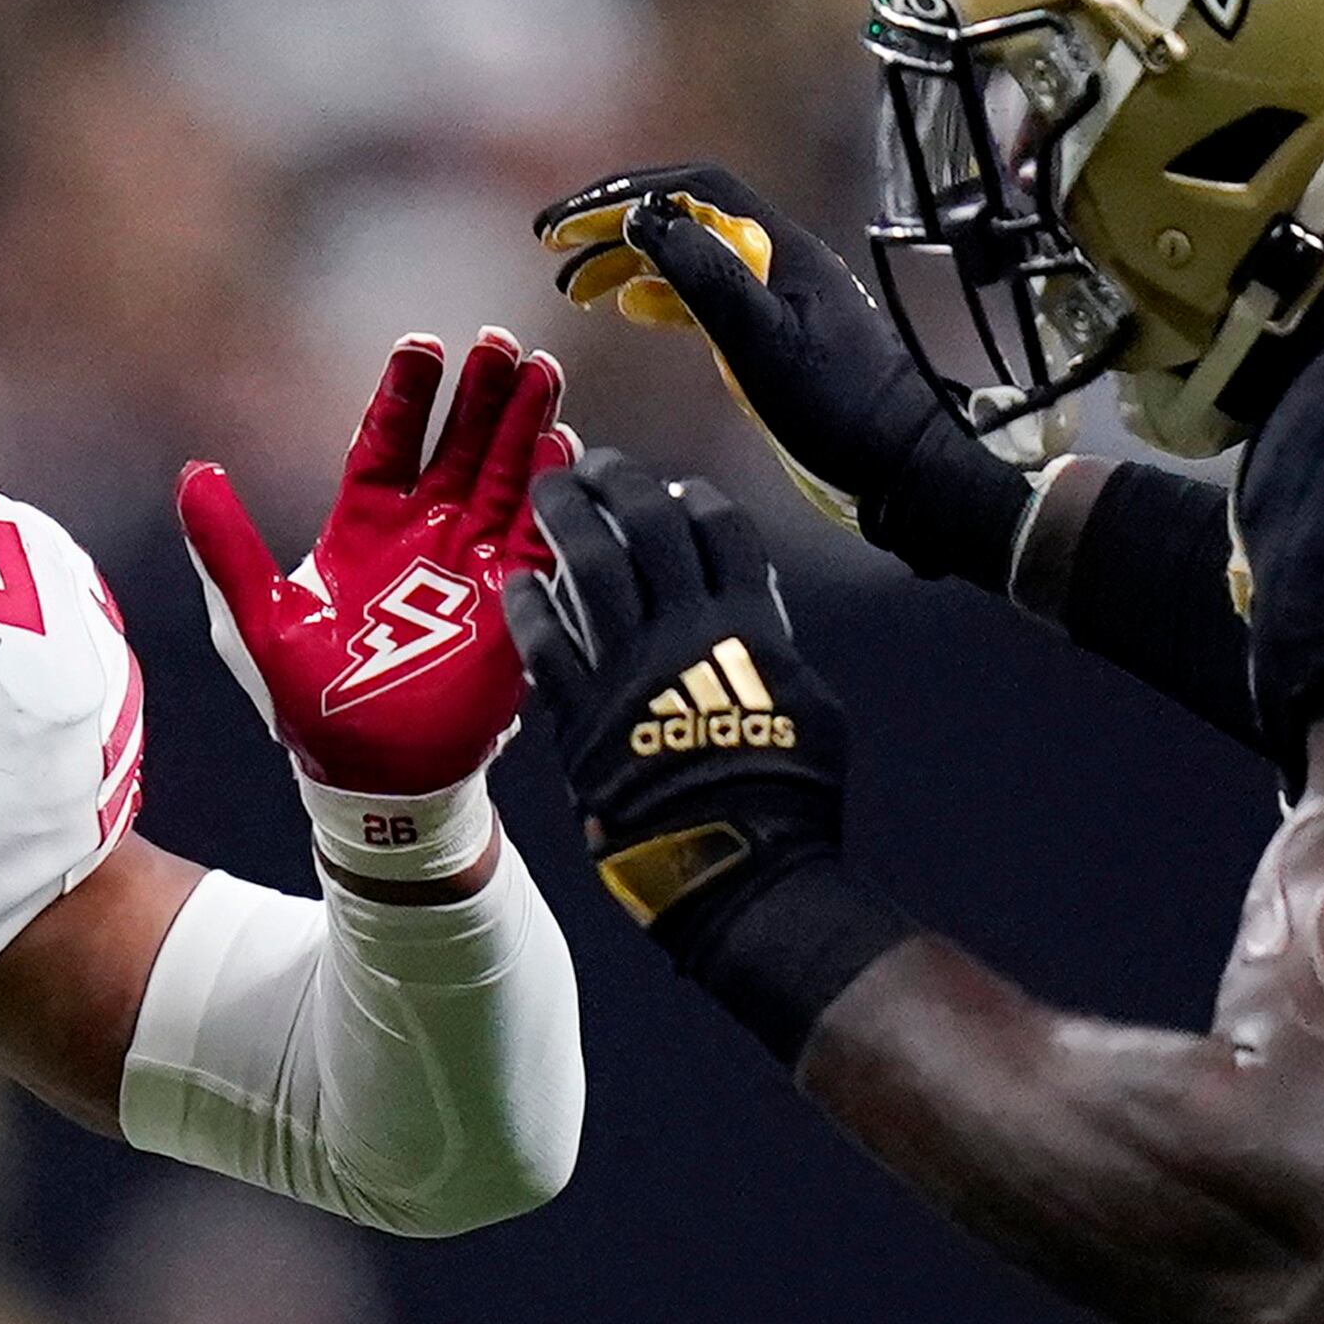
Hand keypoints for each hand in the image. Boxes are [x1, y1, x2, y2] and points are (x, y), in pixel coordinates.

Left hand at [180, 330, 568, 881]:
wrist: (372, 778)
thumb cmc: (311, 705)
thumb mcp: (259, 619)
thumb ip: (227, 547)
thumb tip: (191, 473)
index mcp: (364, 525)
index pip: (388, 439)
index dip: (408, 392)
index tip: (423, 343)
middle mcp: (424, 532)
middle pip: (458, 444)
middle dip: (480, 393)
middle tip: (499, 341)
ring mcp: (471, 563)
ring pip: (504, 477)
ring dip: (525, 427)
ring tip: (542, 373)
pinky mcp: (510, 601)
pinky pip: (537, 539)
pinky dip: (550, 497)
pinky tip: (564, 451)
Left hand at [510, 452, 857, 957]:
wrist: (739, 860)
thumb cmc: (786, 794)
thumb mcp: (806, 703)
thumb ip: (774, 647)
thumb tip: (757, 613)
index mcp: (747, 624)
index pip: (720, 529)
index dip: (693, 498)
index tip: (672, 488)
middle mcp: (685, 629)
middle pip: (648, 526)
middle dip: (619, 482)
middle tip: (595, 463)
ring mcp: (630, 667)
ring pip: (592, 565)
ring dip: (566, 517)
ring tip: (547, 489)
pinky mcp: (583, 712)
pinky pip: (546, 643)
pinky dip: (530, 606)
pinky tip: (517, 580)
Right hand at [536, 162, 1039, 583]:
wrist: (901, 463)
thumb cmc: (840, 408)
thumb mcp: (762, 343)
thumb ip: (704, 277)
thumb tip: (645, 218)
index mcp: (777, 248)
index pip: (688, 190)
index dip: (621, 196)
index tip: (565, 224)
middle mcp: (775, 261)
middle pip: (684, 217)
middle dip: (614, 225)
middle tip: (552, 248)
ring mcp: (775, 297)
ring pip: (689, 257)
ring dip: (629, 262)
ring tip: (575, 285)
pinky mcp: (774, 334)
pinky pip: (706, 295)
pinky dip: (660, 295)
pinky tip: (630, 308)